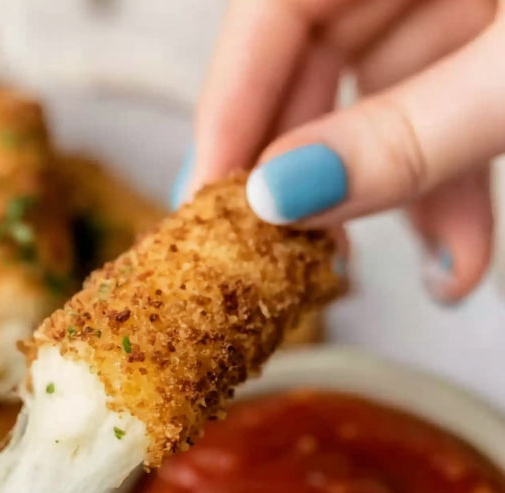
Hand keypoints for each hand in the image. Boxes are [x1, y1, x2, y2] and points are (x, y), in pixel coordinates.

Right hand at [177, 0, 501, 300]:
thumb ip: (409, 132)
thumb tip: (283, 197)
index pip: (273, 8)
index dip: (228, 107)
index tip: (207, 204)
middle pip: (312, 69)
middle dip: (311, 177)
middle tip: (282, 260)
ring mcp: (457, 1)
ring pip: (382, 109)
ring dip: (392, 204)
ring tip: (411, 275)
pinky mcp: (486, 46)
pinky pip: (440, 119)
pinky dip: (443, 192)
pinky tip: (452, 258)